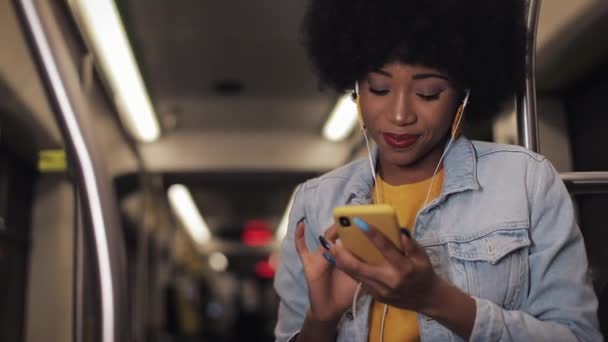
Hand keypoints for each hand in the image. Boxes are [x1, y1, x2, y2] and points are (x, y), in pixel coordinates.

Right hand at [295, 222, 357, 322]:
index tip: (365, 219)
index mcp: (346, 256)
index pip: (351, 238)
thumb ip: (364, 267)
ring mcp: (319, 257)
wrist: (330, 310)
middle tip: (353, 218)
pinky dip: (299, 237)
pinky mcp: (309, 264)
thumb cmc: (346, 294)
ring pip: (324, 239)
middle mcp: (333, 253)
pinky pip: (301, 249)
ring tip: (338, 221)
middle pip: (338, 236)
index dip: (357, 229)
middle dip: (345, 227)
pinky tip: (301, 224)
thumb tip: (379, 254)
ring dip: (330, 231)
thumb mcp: (359, 279)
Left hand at [322, 219, 440, 312]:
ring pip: (356, 276)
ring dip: (341, 263)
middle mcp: (390, 280)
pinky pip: (360, 282)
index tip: (358, 222)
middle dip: (344, 255)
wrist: (427, 299)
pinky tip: (340, 262)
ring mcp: (382, 291)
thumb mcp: (423, 257)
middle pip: (361, 267)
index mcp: (403, 268)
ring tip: (330, 250)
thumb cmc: (424, 273)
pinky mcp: (377, 297)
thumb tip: (399, 231)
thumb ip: (411, 244)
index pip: (385, 248)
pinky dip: (349, 271)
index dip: (372, 234)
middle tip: (332, 243)